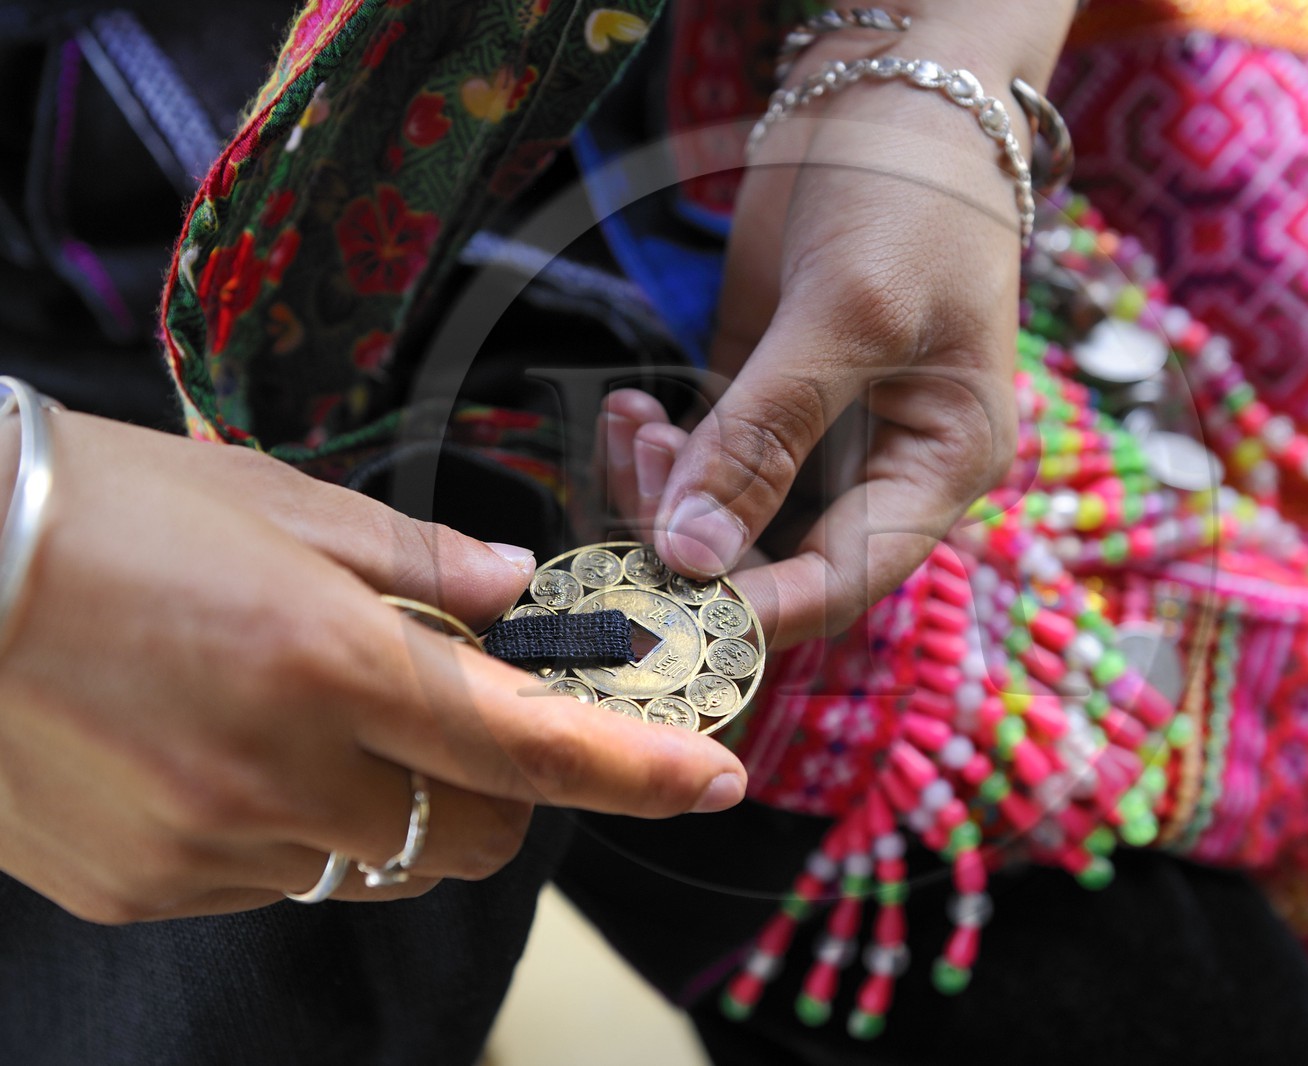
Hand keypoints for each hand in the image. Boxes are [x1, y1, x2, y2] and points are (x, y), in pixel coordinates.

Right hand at [0, 413, 745, 922]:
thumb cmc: (101, 510)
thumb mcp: (277, 502)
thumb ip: (420, 564)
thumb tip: (511, 597)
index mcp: (328, 662)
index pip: (530, 745)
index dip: (638, 770)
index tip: (715, 777)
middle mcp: (276, 774)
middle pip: (476, 836)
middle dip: (507, 790)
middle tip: (467, 718)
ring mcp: (205, 847)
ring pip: (375, 861)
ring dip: (392, 805)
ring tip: (314, 716)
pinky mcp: (143, 888)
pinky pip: (275, 878)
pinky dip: (294, 827)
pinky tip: (229, 751)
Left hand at [639, 3, 1076, 648]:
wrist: (891, 90)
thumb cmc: (911, 195)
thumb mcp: (849, 312)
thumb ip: (766, 434)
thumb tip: (691, 555)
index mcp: (938, 466)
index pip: (843, 579)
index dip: (757, 608)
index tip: (664, 604)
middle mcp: (879, 466)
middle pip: (773, 557)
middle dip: (692, 538)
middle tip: (637, 477)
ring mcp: (815, 434)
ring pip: (724, 514)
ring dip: (664, 489)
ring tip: (633, 422)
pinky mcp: (761, 395)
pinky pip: (702, 457)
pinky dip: (657, 449)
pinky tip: (630, 408)